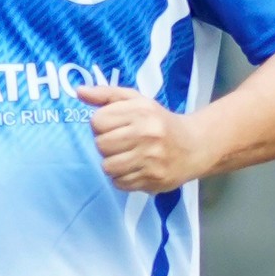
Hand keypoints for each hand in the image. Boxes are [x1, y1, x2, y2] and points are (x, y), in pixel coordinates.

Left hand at [80, 83, 206, 195]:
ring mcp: (151, 159)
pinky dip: (122, 178)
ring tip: (126, 157)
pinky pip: (120, 183)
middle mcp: (147, 134)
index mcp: (141, 111)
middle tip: (121, 143)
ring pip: (108, 167)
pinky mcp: (153, 179)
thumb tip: (79, 91)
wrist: (194, 146)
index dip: (101, 125)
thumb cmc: (159, 121)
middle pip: (101, 145)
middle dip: (106, 145)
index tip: (114, 126)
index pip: (98, 121)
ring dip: (112, 164)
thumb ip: (107, 95)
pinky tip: (135, 168)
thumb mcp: (137, 101)